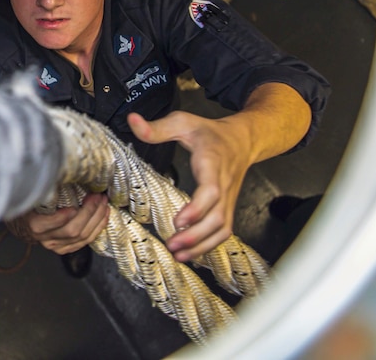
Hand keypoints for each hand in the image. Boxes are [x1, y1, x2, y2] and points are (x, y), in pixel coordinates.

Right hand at [18, 193, 109, 254]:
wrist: (29, 218)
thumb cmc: (33, 202)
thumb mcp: (35, 194)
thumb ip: (46, 189)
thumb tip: (62, 173)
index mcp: (35, 224)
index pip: (51, 223)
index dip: (64, 216)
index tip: (76, 204)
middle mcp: (45, 238)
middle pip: (72, 230)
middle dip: (89, 212)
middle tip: (97, 196)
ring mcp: (57, 246)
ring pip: (82, 237)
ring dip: (97, 218)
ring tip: (103, 203)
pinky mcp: (66, 248)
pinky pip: (86, 241)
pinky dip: (98, 227)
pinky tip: (104, 215)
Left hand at [127, 111, 252, 262]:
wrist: (243, 140)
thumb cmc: (209, 133)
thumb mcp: (183, 122)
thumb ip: (157, 127)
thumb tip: (132, 120)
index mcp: (212, 163)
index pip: (211, 190)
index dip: (197, 208)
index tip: (178, 221)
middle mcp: (224, 185)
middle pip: (217, 218)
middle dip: (196, 236)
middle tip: (172, 245)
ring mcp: (229, 199)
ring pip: (223, 229)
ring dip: (202, 245)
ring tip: (179, 255)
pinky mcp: (228, 207)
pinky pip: (223, 231)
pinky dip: (210, 245)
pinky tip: (191, 253)